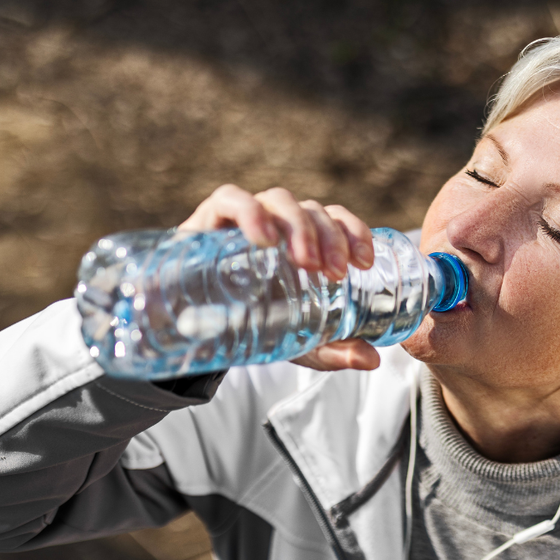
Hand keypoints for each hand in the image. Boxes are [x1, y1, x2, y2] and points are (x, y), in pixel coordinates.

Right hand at [179, 185, 380, 371]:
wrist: (187, 330)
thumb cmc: (250, 325)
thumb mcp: (297, 342)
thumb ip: (333, 350)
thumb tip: (372, 360)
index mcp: (303, 240)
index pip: (335, 219)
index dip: (354, 231)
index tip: (365, 261)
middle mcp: (277, 222)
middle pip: (311, 209)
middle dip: (330, 236)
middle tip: (337, 271)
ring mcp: (244, 217)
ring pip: (279, 200)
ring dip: (299, 225)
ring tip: (307, 262)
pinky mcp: (209, 219)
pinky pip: (231, 199)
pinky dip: (250, 212)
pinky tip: (263, 237)